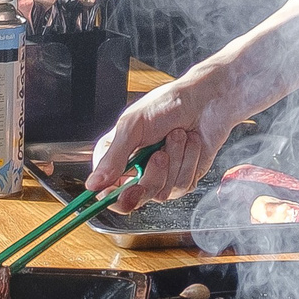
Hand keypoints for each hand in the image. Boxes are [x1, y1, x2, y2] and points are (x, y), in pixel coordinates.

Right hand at [89, 60, 248, 211]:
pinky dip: (189, 161)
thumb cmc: (167, 104)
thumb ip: (113, 158)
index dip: (112, 197)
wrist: (206, 100)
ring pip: (161, 192)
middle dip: (151, 176)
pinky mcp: (183, 179)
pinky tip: (190, 143)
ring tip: (176, 136)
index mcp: (117, 156)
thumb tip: (92, 184)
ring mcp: (161, 176)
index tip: (123, 191)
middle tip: (159, 155)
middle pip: (135, 198)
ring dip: (174, 161)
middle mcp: (137, 170)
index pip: (106, 191)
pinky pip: (182, 185)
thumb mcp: (133, 126)